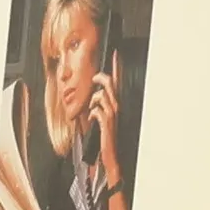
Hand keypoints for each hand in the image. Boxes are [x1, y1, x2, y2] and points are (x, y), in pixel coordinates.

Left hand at [87, 54, 124, 188]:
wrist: (110, 156)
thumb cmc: (106, 137)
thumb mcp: (104, 119)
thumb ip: (101, 106)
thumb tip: (94, 97)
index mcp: (117, 104)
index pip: (118, 82)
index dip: (116, 67)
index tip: (116, 54)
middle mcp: (117, 107)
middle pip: (109, 83)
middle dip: (100, 79)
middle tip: (94, 79)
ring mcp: (113, 115)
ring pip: (100, 96)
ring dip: (92, 102)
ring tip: (92, 112)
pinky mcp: (107, 123)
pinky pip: (96, 110)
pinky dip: (91, 114)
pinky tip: (92, 121)